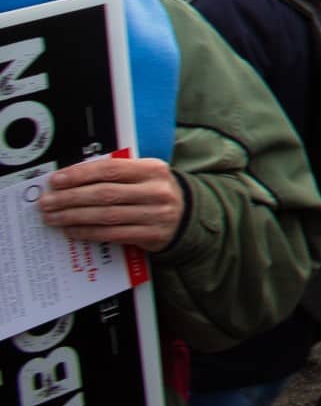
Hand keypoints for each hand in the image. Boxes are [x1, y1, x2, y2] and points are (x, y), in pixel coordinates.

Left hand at [37, 156, 184, 251]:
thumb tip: (72, 180)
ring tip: (54, 217)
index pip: (110, 169)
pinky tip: (72, 230)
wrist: (187, 216)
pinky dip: (88, 232)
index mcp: (153, 169)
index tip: (56, 180)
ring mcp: (155, 214)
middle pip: (104, 194)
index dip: (80, 174)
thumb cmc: (154, 192)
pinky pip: (112, 234)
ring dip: (74, 217)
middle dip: (70, 198)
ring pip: (106, 215)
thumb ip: (115, 174)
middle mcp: (156, 191)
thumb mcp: (143, 176)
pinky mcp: (151, 235)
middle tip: (48, 202)